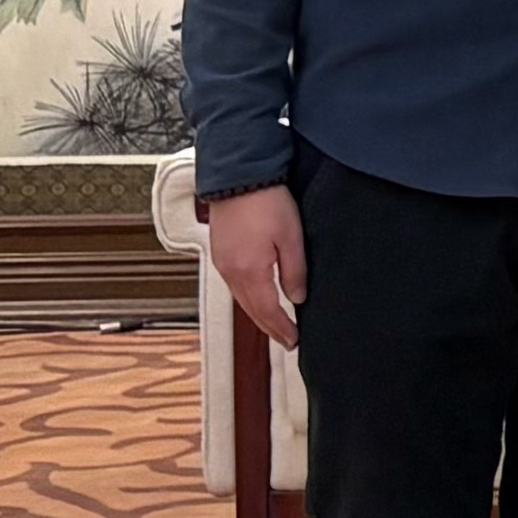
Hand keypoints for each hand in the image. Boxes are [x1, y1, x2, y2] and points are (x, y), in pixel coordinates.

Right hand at [206, 184, 306, 345]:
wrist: (238, 176)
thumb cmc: (265, 201)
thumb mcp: (291, 237)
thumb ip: (294, 271)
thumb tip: (297, 298)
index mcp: (249, 272)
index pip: (267, 311)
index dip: (281, 329)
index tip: (294, 341)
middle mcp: (230, 272)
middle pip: (251, 310)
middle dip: (269, 327)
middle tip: (286, 340)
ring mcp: (222, 262)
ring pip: (241, 299)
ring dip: (258, 314)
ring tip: (275, 325)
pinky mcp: (220, 252)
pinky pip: (234, 284)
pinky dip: (248, 298)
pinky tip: (258, 297)